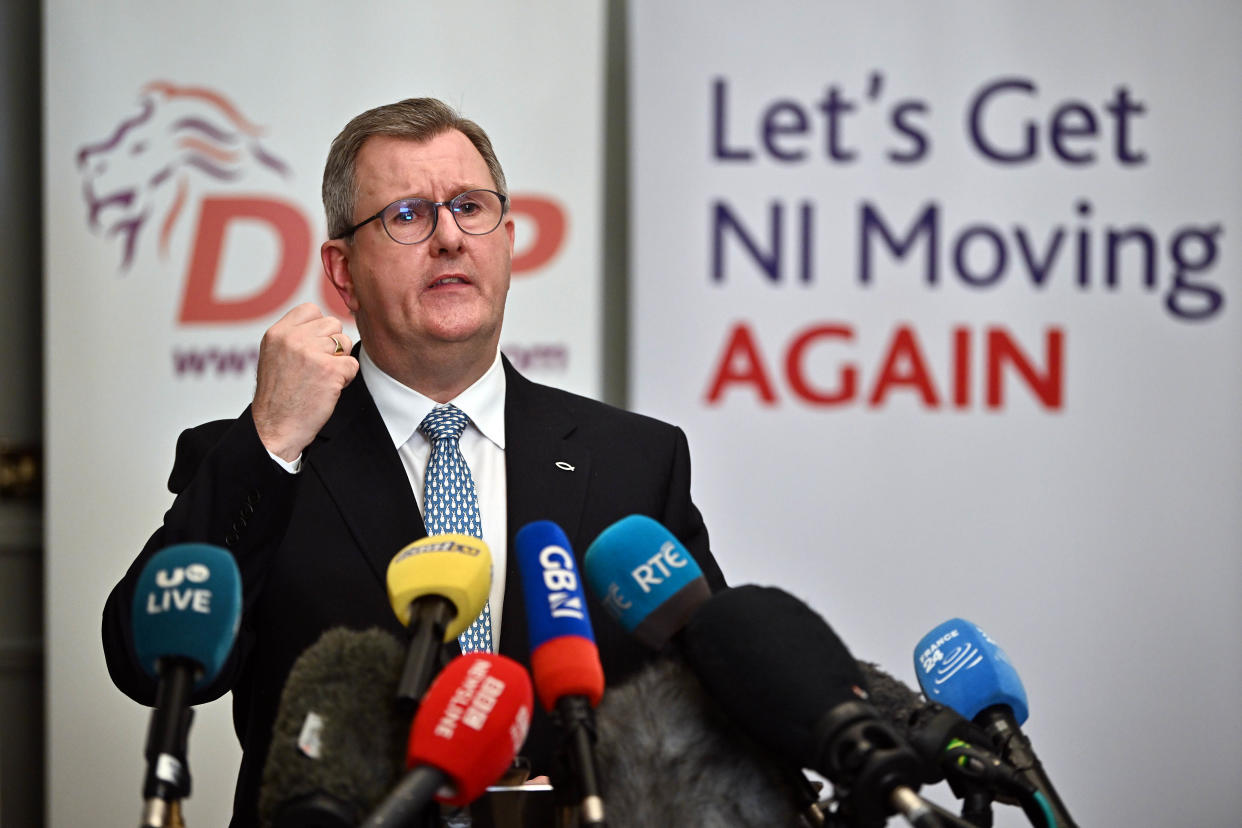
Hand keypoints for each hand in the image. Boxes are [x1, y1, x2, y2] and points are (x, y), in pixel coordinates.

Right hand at [252, 303, 357, 460]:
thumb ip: (295, 336)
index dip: (319, 328)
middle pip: (332, 324)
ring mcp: (311, 353)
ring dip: (340, 360)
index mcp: (277, 332)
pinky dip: (346, 378)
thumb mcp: (274, 355)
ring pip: (345, 341)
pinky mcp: (329, 370)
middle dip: (332, 344)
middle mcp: (293, 338)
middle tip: (318, 367)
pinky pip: (352, 364)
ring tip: (322, 378)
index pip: (311, 309)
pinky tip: (329, 389)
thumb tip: (325, 324)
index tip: (314, 347)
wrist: (275, 427)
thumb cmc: (278, 396)